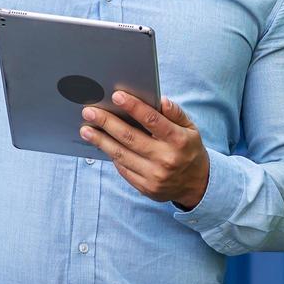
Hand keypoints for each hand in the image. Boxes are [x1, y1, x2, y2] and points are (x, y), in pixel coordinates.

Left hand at [80, 92, 209, 209]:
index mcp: (178, 140)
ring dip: (100, 141)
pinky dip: (111, 155)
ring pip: (121, 155)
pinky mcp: (145, 188)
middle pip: (130, 137)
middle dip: (107, 123)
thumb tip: (159, 100)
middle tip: (89, 112)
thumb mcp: (191, 128)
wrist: (197, 185)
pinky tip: (101, 144)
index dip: (133, 107)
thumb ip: (175, 113)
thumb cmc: (189, 149)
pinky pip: (123, 169)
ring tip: (86, 129)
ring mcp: (155, 176)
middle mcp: (166, 159)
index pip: (152, 120)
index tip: (115, 96)